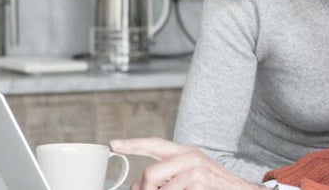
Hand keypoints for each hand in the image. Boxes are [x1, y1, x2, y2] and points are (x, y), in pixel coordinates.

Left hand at [110, 138, 268, 189]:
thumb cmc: (214, 185)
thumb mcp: (191, 174)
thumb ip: (167, 175)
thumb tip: (139, 185)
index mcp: (185, 152)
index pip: (154, 143)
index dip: (132, 144)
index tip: (114, 144)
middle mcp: (189, 157)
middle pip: (149, 174)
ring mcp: (195, 170)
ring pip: (158, 189)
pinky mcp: (198, 183)